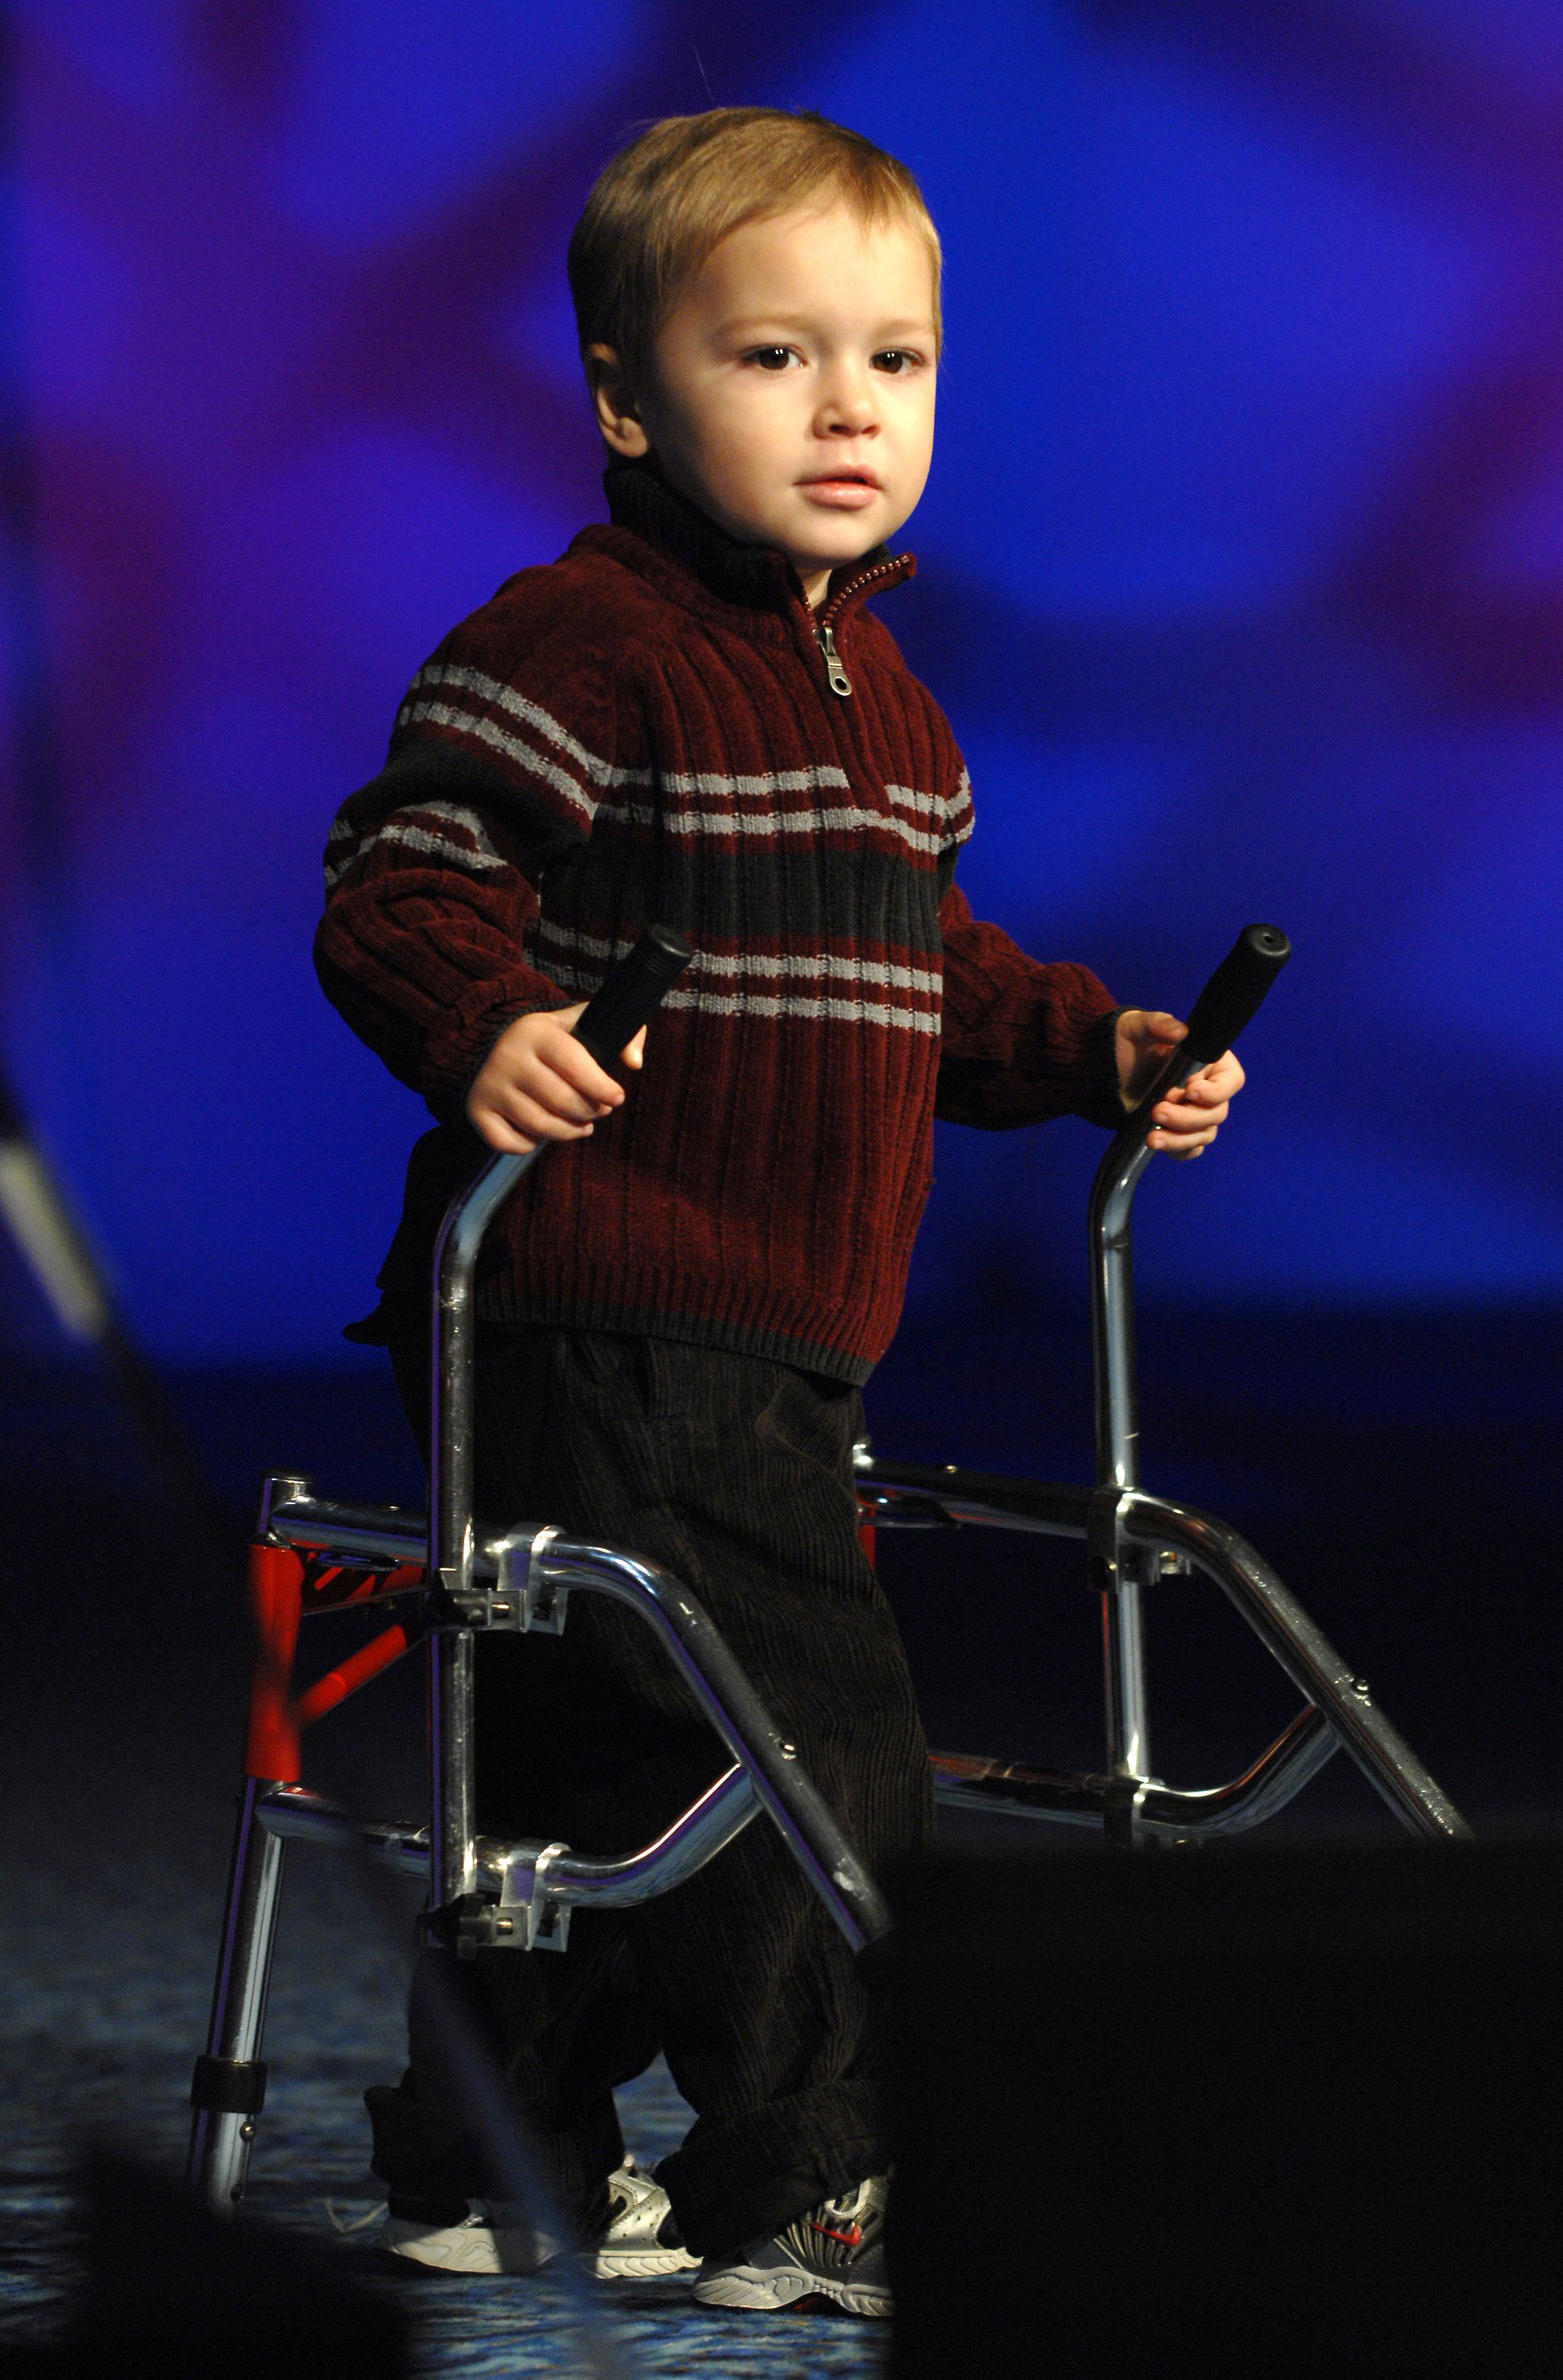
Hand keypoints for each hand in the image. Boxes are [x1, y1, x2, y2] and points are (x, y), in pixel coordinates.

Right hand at [465, 1006, 646, 1152]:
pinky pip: (509, 1143)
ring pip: (539, 1126)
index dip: (603, 1088)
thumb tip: (634, 1063)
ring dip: (568, 1132)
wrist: (491, 1042)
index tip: (616, 1097)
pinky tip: (541, 1133)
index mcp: (536, 1032)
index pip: (575, 1066)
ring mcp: (489, 1086)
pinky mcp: (476, 1110)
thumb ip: (621, 1034)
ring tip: (581, 1126)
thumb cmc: (551, 1040)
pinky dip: (530, 1145)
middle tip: (599, 1112)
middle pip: (561, 1101)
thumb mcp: (581, 1024)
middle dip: (589, 1112)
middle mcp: (508, 1057)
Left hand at [1114, 1009, 1244, 1158]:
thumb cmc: (1130, 1042)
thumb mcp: (1139, 1027)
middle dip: (1187, 1117)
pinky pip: (1190, 1148)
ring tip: (1152, 1137)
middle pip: (1216, 1113)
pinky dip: (1178, 1150)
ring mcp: (1195, 1113)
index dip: (1216, 1092)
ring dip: (1180, 1138)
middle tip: (1157, 1110)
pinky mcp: (1180, 1131)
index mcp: (1210, 1062)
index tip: (1190, 1091)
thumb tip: (1180, 1032)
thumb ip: (1159, 1025)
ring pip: (1204, 1134)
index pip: (1231, 1081)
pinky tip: (1158, 1144)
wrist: (1107, 1069)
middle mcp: (1208, 1090)